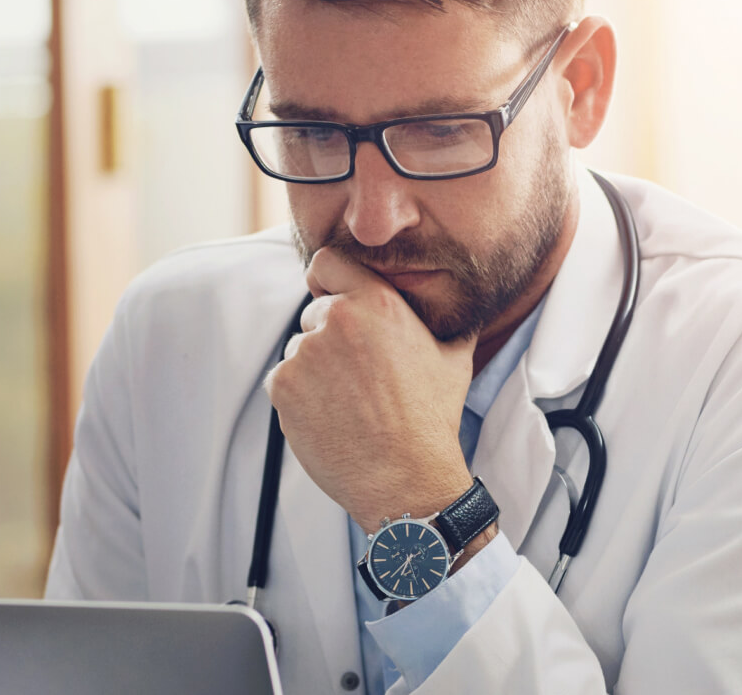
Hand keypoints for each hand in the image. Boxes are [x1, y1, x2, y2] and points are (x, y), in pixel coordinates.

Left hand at [264, 247, 476, 531]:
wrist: (406, 479)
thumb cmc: (432, 419)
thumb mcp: (454, 356)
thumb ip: (448, 318)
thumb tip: (459, 301)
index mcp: (376, 302)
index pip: (327, 263)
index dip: (329, 282)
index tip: (333, 300)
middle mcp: (335, 319)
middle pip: (314, 313)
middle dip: (330, 338)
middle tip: (357, 376)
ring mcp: (304, 354)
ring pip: (299, 350)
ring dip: (315, 370)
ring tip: (349, 403)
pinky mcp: (282, 386)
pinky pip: (283, 380)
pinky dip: (300, 397)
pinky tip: (331, 417)